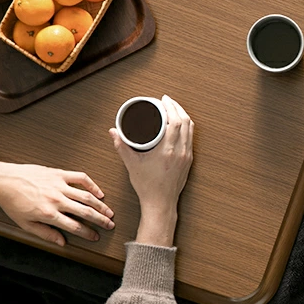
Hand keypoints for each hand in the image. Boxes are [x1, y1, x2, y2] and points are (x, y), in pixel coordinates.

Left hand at [0, 162, 114, 246]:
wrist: (3, 181)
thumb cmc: (12, 202)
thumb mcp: (25, 224)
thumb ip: (45, 234)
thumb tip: (61, 242)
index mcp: (49, 214)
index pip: (75, 227)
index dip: (88, 233)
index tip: (95, 236)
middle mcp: (57, 200)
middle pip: (86, 212)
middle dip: (101, 220)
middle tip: (110, 225)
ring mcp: (59, 186)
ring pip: (87, 197)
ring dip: (100, 205)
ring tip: (109, 212)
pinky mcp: (59, 174)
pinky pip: (80, 178)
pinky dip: (92, 185)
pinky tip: (99, 192)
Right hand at [109, 94, 193, 245]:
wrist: (161, 203)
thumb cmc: (147, 186)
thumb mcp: (131, 164)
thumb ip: (121, 146)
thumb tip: (113, 131)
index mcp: (168, 150)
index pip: (176, 122)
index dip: (171, 107)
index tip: (164, 99)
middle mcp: (181, 152)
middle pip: (186, 122)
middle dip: (178, 108)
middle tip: (168, 101)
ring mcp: (187, 156)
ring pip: (191, 130)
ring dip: (184, 117)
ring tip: (173, 109)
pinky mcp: (189, 161)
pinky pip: (191, 138)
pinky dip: (186, 128)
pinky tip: (180, 125)